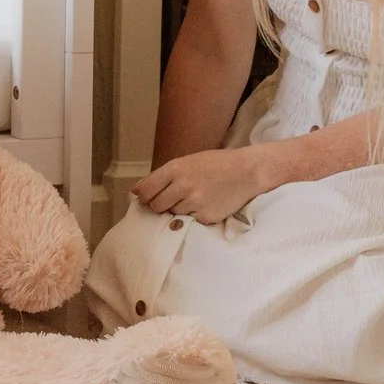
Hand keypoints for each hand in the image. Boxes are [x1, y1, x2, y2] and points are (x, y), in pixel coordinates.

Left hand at [132, 147, 264, 223]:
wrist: (247, 172)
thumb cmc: (215, 165)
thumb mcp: (187, 162)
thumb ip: (161, 176)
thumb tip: (136, 191)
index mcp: (176, 169)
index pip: (145, 190)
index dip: (144, 196)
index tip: (148, 198)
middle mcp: (183, 186)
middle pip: (155, 206)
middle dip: (159, 205)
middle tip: (172, 199)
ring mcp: (195, 202)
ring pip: (172, 214)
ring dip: (177, 210)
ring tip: (194, 198)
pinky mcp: (206, 216)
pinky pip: (189, 221)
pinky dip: (193, 216)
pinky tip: (204, 204)